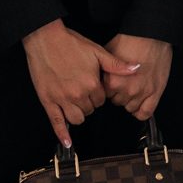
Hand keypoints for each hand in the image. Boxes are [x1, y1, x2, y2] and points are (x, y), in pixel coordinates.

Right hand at [21, 20, 138, 147]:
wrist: (46, 39)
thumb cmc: (71, 43)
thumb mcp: (97, 51)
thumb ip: (117, 65)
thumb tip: (137, 69)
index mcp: (92, 84)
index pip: (102, 100)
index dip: (99, 94)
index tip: (93, 86)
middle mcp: (78, 95)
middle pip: (90, 110)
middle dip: (89, 103)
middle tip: (84, 90)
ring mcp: (62, 100)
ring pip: (77, 119)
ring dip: (79, 114)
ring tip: (76, 103)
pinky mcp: (48, 102)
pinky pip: (56, 123)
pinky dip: (62, 134)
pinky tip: (67, 143)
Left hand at [101, 35, 173, 120]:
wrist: (151, 35)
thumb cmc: (131, 40)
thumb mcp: (107, 52)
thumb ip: (103, 70)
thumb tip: (97, 78)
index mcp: (113, 81)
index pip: (104, 95)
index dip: (107, 87)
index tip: (111, 82)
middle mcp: (126, 90)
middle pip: (116, 102)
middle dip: (118, 93)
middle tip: (123, 82)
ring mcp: (142, 93)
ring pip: (130, 108)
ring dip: (130, 100)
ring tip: (133, 87)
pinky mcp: (155, 93)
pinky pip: (145, 112)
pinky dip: (141, 111)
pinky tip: (139, 103)